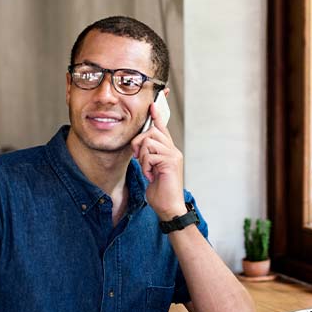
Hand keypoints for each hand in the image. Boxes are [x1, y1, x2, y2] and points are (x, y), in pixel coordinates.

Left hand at [131, 102, 185, 219]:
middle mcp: (173, 150)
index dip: (157, 116)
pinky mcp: (170, 162)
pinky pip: (150, 155)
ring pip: (149, 142)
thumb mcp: (151, 169)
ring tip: (147, 170)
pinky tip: (151, 175)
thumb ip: (149, 156)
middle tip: (138, 158)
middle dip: (139, 143)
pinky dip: (145, 166)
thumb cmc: (160, 190)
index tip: (152, 105)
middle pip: (152, 132)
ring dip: (142, 157)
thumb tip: (140, 146)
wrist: (169, 206)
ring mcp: (173, 155)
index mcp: (169, 151)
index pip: (163, 129)